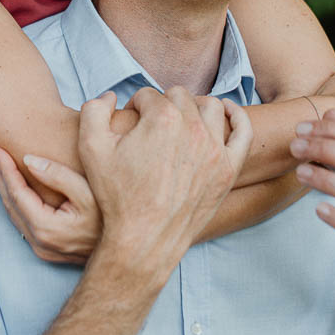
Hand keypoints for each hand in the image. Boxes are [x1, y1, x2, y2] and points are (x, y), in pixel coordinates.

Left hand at [0, 145, 99, 264]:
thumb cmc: (111, 218)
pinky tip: (11, 187)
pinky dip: (13, 199)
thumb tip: (28, 159)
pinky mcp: (46, 249)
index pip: (16, 191)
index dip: (4, 167)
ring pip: (13, 212)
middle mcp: (38, 241)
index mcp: (45, 226)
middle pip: (9, 202)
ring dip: (2, 186)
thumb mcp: (88, 191)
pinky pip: (21, 220)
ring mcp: (41, 248)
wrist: (127, 250)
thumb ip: (57, 175)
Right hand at [80, 87, 252, 274]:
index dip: (135, 105)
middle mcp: (192, 128)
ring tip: (182, 119)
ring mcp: (214, 148)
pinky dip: (237, 117)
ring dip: (195, 107)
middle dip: (163, 104)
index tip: (131, 120)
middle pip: (179, 96)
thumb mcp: (91, 148)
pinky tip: (226, 113)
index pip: (148, 95)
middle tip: (152, 124)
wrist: (144, 239)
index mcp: (161, 118)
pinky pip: (243, 132)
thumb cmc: (117, 196)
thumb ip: (93, 110)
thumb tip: (110, 95)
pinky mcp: (228, 168)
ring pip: (210, 106)